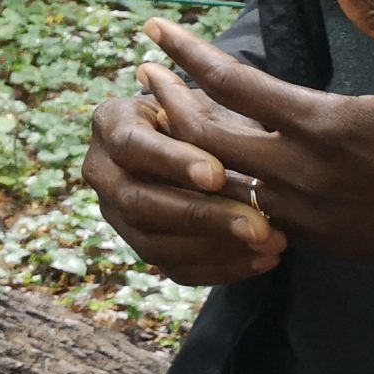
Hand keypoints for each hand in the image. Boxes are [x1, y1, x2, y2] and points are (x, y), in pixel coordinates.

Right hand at [81, 93, 281, 284]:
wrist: (200, 142)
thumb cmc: (209, 112)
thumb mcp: (212, 103)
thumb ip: (219, 122)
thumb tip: (249, 145)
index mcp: (111, 124)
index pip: (131, 145)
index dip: (171, 162)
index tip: (217, 175)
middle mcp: (102, 172)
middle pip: (137, 202)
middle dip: (200, 216)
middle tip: (258, 225)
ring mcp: (117, 214)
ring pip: (152, 243)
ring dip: (216, 247)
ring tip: (272, 242)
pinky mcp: (141, 246)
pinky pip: (173, 269)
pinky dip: (221, 270)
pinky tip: (264, 259)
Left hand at [139, 0, 373, 264]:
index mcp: (328, 126)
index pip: (232, 83)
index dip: (185, 52)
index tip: (152, 27)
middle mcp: (306, 176)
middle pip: (206, 137)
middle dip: (169, 101)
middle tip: (142, 71)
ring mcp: (310, 216)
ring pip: (222, 181)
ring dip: (192, 147)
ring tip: (165, 113)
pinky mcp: (322, 242)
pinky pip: (250, 213)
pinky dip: (225, 185)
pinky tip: (215, 161)